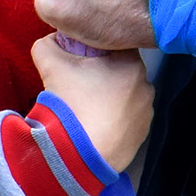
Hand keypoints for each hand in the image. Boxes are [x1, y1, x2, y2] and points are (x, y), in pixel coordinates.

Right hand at [32, 36, 153, 172]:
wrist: (80, 155)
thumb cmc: (71, 105)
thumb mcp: (50, 65)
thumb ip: (48, 44)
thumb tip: (51, 39)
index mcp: (131, 63)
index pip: (116, 45)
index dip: (95, 49)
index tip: (80, 58)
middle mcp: (146, 85)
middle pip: (121, 70)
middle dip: (102, 73)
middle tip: (79, 84)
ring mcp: (147, 111)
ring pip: (125, 95)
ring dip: (109, 97)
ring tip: (87, 108)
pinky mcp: (143, 133)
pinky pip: (128, 118)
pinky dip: (114, 118)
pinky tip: (96, 124)